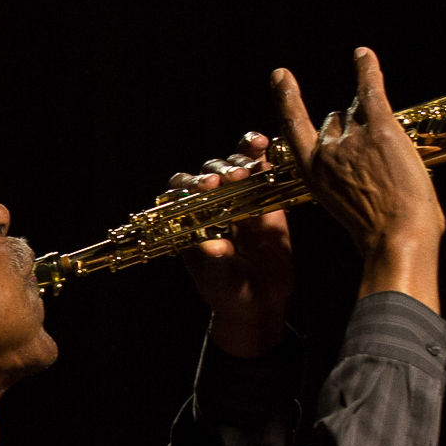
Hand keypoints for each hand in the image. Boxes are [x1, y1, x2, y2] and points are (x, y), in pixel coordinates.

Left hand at [168, 132, 292, 357]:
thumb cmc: (231, 293)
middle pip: (207, 174)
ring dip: (238, 162)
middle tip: (229, 179)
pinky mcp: (264, 196)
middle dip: (216, 172)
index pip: (180, 193)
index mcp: (190, 222)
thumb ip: (216, 264)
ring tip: (247, 171)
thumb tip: (213, 246)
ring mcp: (239, 198)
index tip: (205, 187)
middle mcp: (212, 205)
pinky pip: (260, 169)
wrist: (262, 299)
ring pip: (233, 166)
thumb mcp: (221, 283)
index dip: (189, 186)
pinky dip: (260, 154)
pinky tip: (262, 145)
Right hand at [271, 48, 444, 312]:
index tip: (281, 75)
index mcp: (314, 175)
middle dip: (352, 133)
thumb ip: (348, 184)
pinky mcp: (380, 130)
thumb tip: (362, 168)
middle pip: (333, 123)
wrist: (397, 238)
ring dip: (371, 125)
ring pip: (356, 115)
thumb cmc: (379, 233)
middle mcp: (327, 152)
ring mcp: (352, 139)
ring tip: (388, 149)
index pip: (294, 128)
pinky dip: (366, 70)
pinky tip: (362, 54)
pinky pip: (369, 91)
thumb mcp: (348, 210)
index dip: (288, 99)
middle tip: (375, 160)